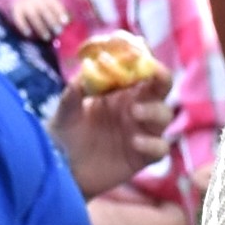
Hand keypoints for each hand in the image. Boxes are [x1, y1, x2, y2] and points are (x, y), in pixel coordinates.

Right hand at [1, 0, 68, 41]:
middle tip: (58, 32)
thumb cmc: (41, 6)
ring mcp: (26, 4)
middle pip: (44, 10)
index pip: (54, 3)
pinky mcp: (17, 10)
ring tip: (46, 37)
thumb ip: (57, 13)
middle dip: (52, 22)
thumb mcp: (50, 4)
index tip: (66, 22)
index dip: (60, 12)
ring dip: (40, 27)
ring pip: (33, 16)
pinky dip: (23, 26)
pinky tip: (28, 34)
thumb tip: (67, 25)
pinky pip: (20, 18)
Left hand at [54, 60, 178, 199]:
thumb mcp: (65, 112)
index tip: (140, 54)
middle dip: (162, 78)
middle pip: (161, 89)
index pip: (141, 71)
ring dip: (154, 110)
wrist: (60, 170)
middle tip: (155, 75)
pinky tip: (135, 143)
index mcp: (120, 92)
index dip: (144, 61)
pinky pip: (159, 150)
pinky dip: (153, 145)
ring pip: (163, 116)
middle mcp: (135, 108)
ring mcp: (141, 133)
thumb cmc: (65, 135)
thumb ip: (73, 93)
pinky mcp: (142, 157)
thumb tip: (84, 71)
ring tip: (135, 112)